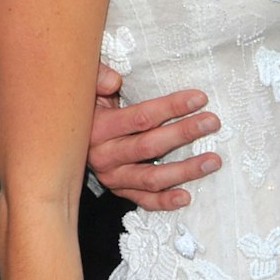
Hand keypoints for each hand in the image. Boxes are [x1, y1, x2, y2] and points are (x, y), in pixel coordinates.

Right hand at [89, 62, 221, 209]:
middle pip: (150, 146)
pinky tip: (186, 197)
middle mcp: (103, 156)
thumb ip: (98, 77)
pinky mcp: (119, 191)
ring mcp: (112, 177)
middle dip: (184, 133)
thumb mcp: (87, 88)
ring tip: (213, 160)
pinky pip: (144, 200)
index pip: (140, 117)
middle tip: (213, 122)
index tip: (199, 98)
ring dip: (185, 170)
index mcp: (97, 128)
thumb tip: (115, 80)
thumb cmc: (88, 108)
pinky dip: (165, 202)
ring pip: (152, 177)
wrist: (66, 141)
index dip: (171, 107)